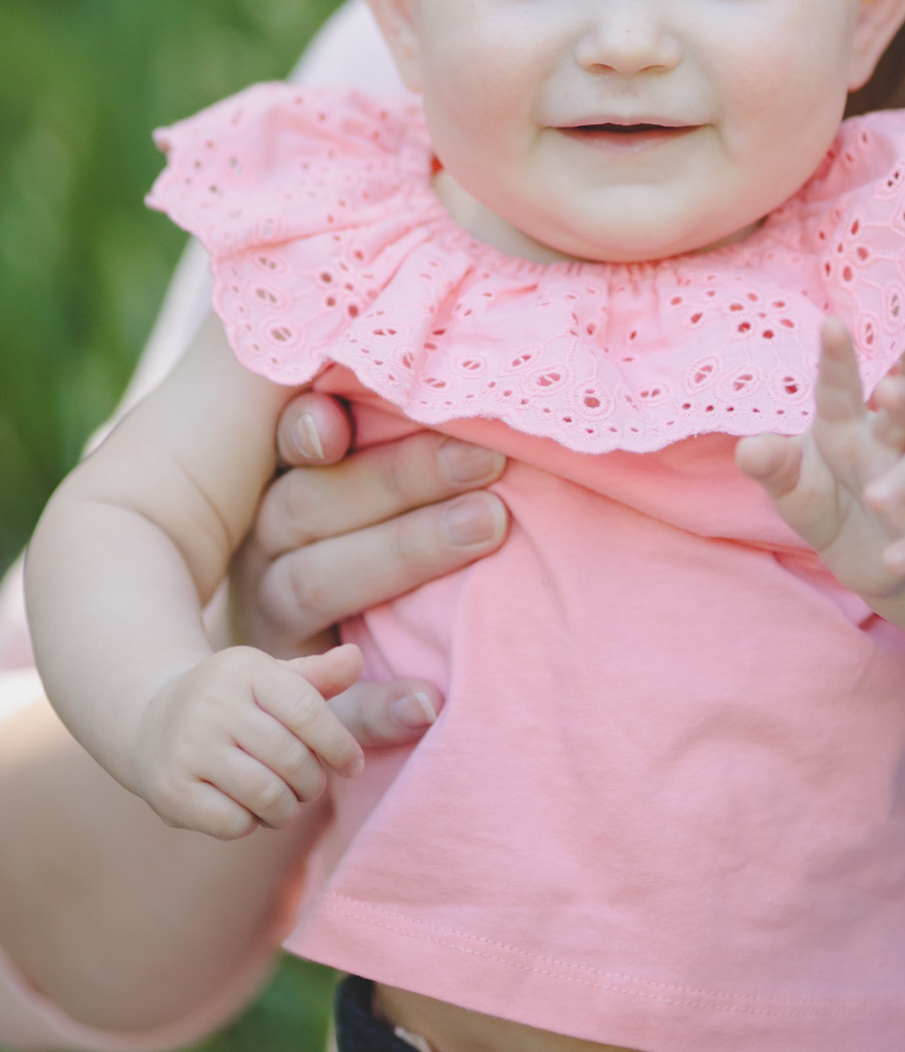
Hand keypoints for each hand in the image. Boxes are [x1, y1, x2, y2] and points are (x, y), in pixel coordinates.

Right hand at [131, 642, 364, 838]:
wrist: (150, 721)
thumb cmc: (232, 702)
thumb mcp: (270, 679)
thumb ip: (317, 676)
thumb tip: (356, 658)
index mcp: (244, 670)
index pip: (308, 711)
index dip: (339, 745)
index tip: (353, 766)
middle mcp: (211, 705)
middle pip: (291, 758)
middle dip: (312, 782)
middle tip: (310, 786)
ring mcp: (187, 749)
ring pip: (266, 795)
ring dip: (287, 808)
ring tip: (286, 802)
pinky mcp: (171, 791)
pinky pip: (234, 823)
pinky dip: (251, 823)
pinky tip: (247, 809)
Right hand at [223, 393, 508, 744]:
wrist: (287, 704)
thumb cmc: (363, 557)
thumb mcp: (363, 494)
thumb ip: (394, 429)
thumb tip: (483, 340)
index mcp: (280, 490)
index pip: (289, 447)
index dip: (310, 427)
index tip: (340, 415)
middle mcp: (266, 552)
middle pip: (313, 507)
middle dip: (401, 478)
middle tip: (492, 459)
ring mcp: (273, 628)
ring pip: (317, 585)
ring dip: (403, 553)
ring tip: (491, 527)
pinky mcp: (296, 703)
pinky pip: (330, 711)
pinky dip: (376, 708)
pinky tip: (429, 703)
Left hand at [737, 319, 904, 601]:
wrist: (865, 552)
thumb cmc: (823, 497)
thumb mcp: (790, 484)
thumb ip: (773, 465)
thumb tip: (748, 449)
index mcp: (845, 426)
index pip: (840, 388)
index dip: (837, 357)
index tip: (831, 323)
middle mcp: (885, 446)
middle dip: (904, 398)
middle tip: (890, 390)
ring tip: (877, 499)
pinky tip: (895, 560)